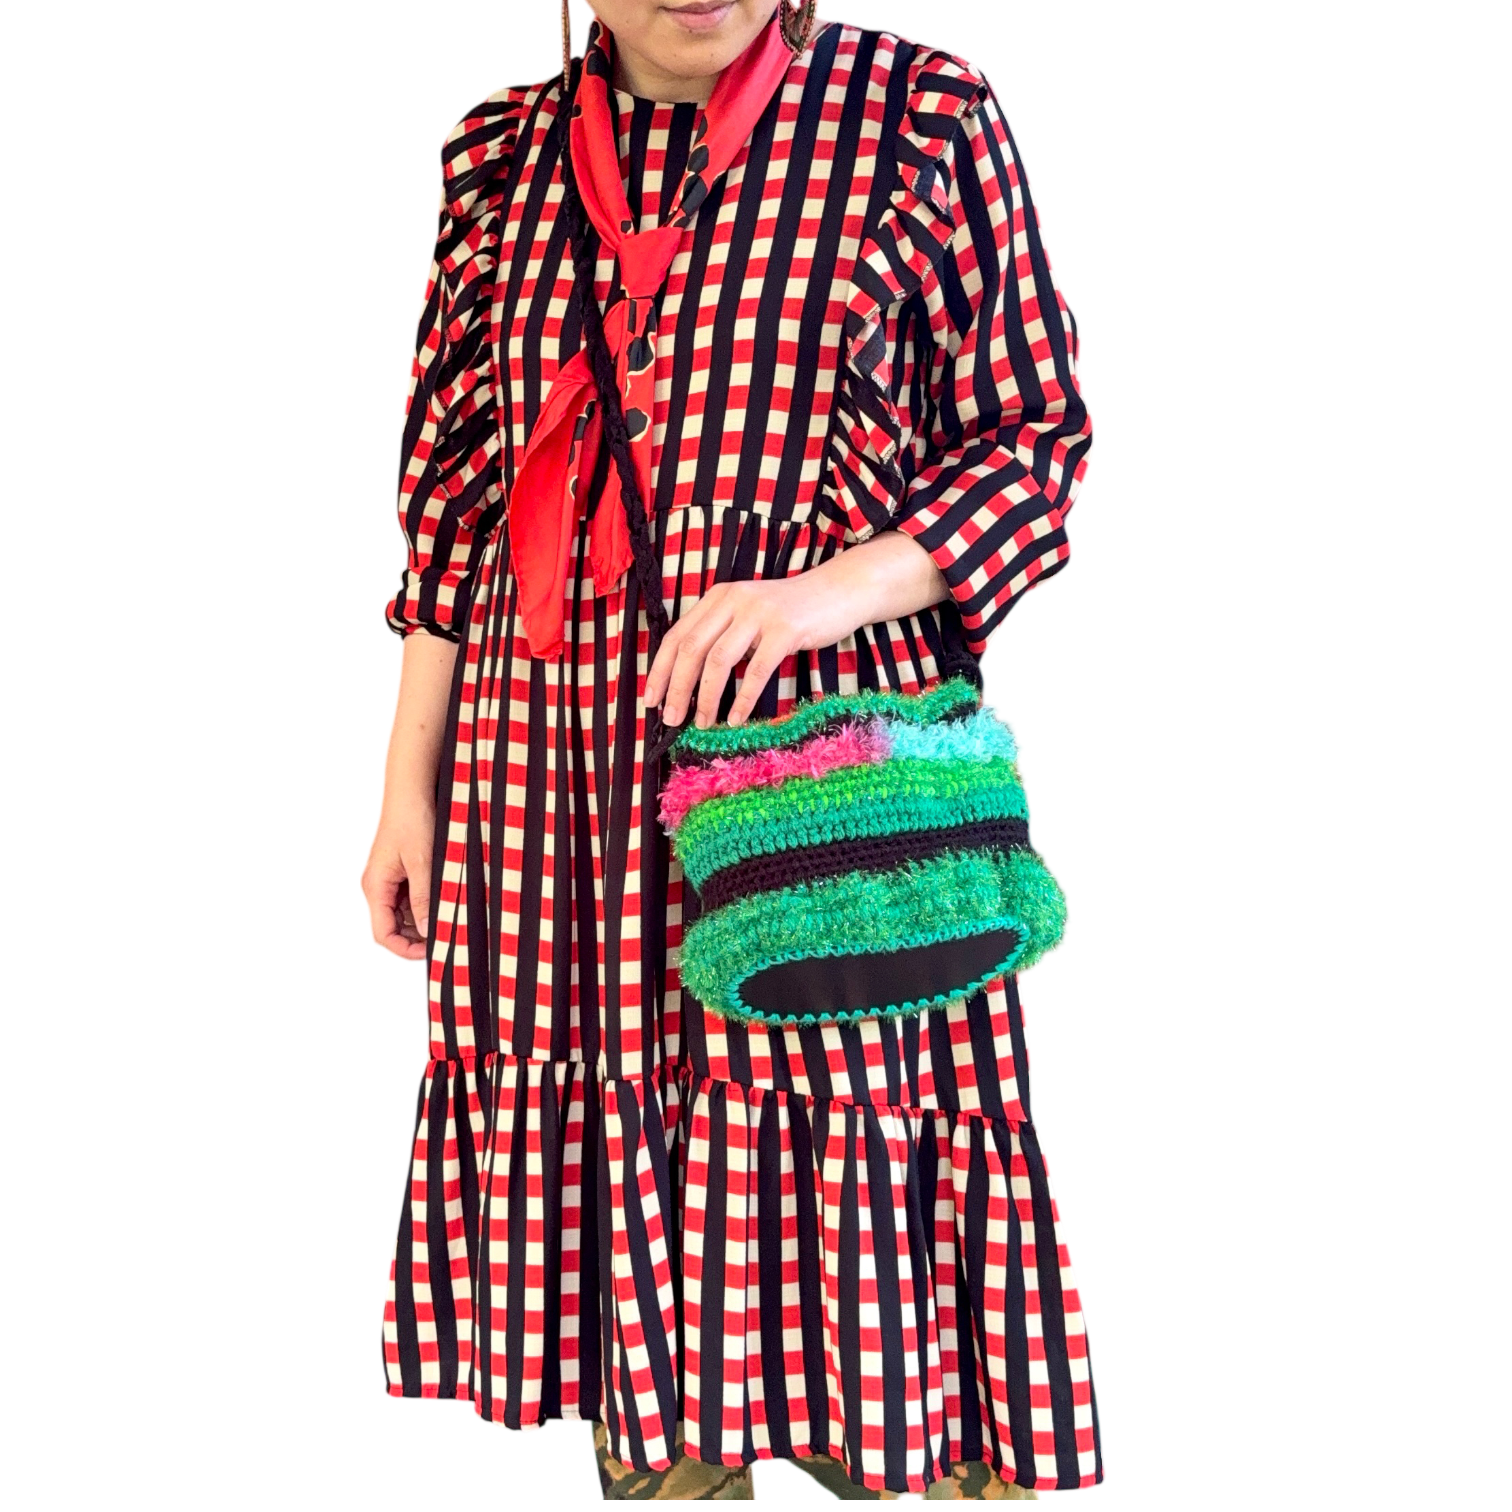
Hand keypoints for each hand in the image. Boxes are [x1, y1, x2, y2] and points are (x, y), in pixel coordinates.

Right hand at [360, 796, 435, 962]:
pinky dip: (422, 909)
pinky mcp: (396, 873)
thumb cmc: (413, 819)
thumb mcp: (423, 861)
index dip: (406, 951)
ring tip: (447, 927)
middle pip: (389, 930)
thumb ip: (423, 899)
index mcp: (375, 887)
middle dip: (414, 942)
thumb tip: (428, 933)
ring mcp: (385, 881)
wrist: (410, 789)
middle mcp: (375, 887)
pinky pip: (406, 901)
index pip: (383, 935)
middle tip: (445, 944)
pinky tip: (442, 907)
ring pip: (399, 917)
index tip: (433, 954)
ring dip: (419, 926)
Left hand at [645, 574, 863, 728]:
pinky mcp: (784, 629)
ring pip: (718, 660)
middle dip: (677, 688)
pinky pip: (756, 670)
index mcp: (718, 597)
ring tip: (702, 724)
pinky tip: (735, 718)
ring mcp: (758, 613)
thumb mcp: (748, 615)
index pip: (677, 635)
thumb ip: (723, 635)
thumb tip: (692, 681)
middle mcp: (733, 600)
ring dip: (706, 697)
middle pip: (691, 648)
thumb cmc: (791, 612)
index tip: (651, 700)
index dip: (660, 670)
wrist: (837, 591)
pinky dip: (743, 698)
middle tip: (671, 719)